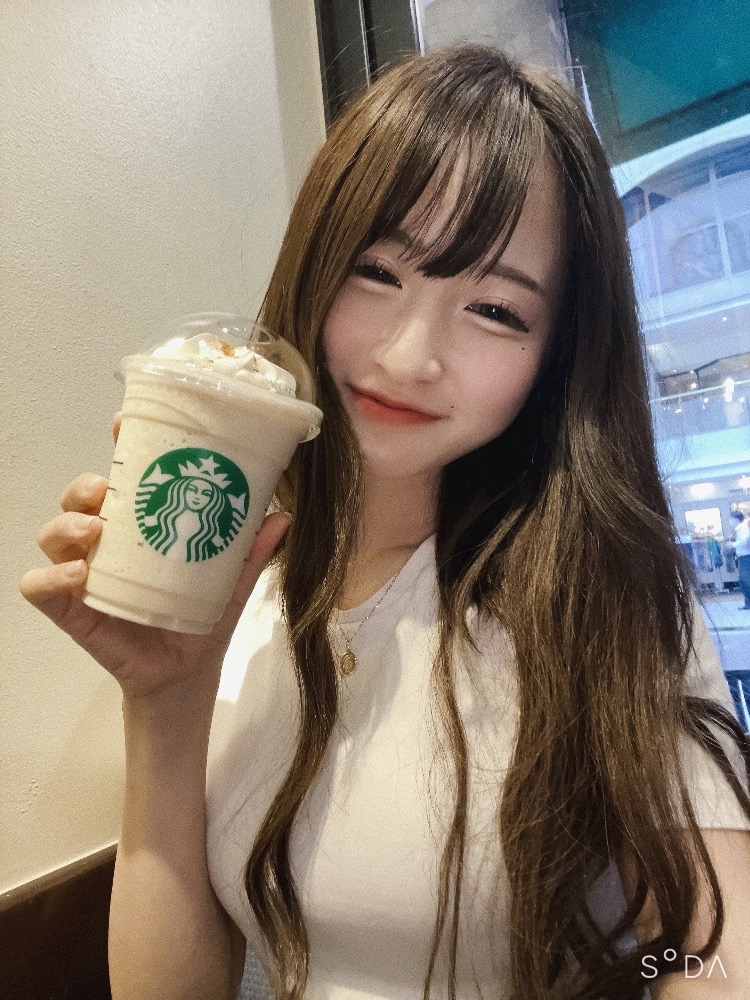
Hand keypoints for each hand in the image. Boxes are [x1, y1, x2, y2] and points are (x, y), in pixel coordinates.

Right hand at [19, 412, 290, 698]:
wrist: (188, 673)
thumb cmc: (202, 619)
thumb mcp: (232, 581)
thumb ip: (252, 551)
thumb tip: (282, 516)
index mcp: (139, 527)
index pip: (120, 478)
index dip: (117, 448)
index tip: (122, 425)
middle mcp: (105, 544)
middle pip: (76, 500)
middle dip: (83, 487)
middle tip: (106, 493)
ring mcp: (83, 575)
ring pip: (53, 534)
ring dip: (66, 525)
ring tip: (94, 532)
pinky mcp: (70, 611)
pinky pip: (39, 587)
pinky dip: (50, 577)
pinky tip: (77, 576)